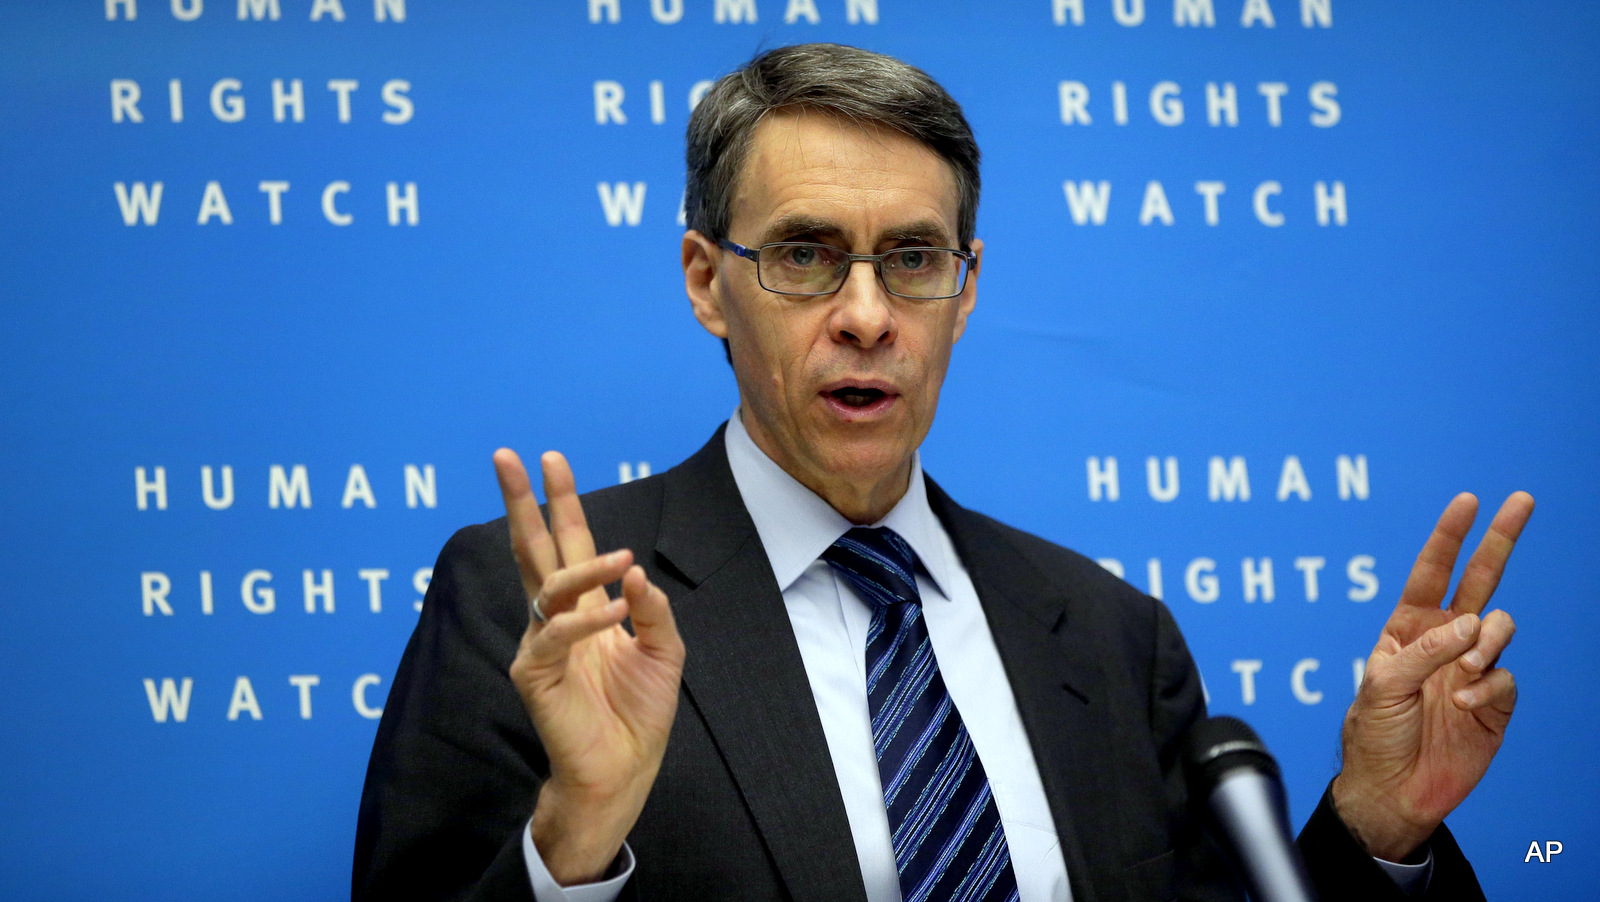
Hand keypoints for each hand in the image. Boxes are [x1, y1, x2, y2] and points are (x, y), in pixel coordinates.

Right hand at [493, 449, 685, 884]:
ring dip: (586, 566)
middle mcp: (556, 616)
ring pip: (550, 585)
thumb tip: (634, 572)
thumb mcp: (663, 652)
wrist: (625, 768)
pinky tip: (612, 615)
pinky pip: (555, 633)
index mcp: (586, 606)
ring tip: (621, 559)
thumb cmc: (640, 711)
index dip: (560, 502)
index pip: (568, 543)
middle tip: (508, 456)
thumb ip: (652, 610)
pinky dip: (585, 619)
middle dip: (521, 501)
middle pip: (532, 548)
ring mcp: (540, 642)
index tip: (551, 459)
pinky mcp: (533, 672)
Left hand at [1332, 491, 1532, 860]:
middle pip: (1479, 580)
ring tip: (1464, 671)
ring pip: (1499, 626)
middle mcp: (1443, 641)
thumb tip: (1470, 623)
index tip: (1467, 501)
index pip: (1431, 572)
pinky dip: (1488, 686)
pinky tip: (1464, 705)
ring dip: (1486, 641)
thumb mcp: (1382, 685)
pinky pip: (1506, 676)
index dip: (1449, 536)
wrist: (1394, 790)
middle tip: (1521, 500)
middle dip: (1499, 540)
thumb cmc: (1374, 735)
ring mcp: (1471, 667)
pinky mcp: (1494, 700)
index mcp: (1407, 628)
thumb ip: (1425, 650)